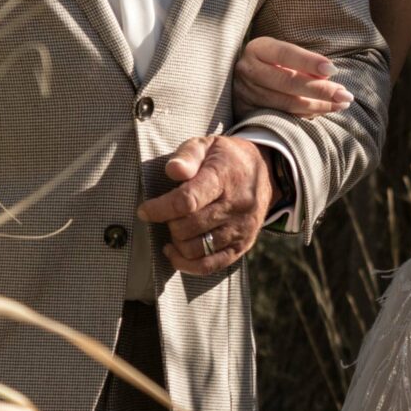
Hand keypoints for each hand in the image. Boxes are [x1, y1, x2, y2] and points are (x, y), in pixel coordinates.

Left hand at [139, 134, 274, 276]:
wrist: (265, 172)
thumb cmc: (225, 158)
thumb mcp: (207, 145)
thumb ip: (187, 155)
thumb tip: (173, 170)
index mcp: (224, 178)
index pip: (187, 200)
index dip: (160, 209)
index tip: (144, 210)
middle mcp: (236, 206)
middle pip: (189, 227)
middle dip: (168, 223)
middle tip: (165, 215)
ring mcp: (241, 229)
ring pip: (197, 248)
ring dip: (176, 243)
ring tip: (172, 229)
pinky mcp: (242, 245)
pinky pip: (211, 265)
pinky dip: (188, 265)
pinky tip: (175, 253)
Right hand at [234, 38, 351, 120]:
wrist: (243, 78)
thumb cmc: (271, 61)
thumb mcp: (282, 54)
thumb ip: (303, 62)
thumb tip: (328, 76)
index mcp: (258, 48)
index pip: (285, 54)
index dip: (309, 62)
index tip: (333, 70)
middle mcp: (248, 70)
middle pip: (287, 82)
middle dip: (320, 90)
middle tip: (345, 95)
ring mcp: (246, 93)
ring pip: (286, 103)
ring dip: (318, 106)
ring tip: (341, 104)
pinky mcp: (248, 111)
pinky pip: (283, 116)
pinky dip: (306, 114)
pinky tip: (324, 111)